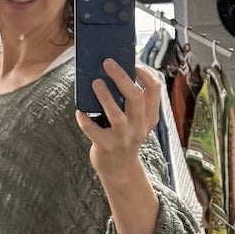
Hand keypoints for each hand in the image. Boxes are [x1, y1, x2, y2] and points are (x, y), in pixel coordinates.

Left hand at [75, 61, 160, 178]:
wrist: (119, 170)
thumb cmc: (124, 137)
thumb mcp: (136, 122)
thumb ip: (131, 103)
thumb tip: (113, 71)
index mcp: (149, 118)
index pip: (154, 91)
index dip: (145, 74)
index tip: (133, 65)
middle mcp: (138, 127)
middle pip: (136, 98)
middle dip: (122, 77)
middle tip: (108, 63)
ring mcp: (123, 138)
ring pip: (116, 115)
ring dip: (105, 97)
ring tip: (95, 82)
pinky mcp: (106, 147)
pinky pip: (93, 130)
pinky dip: (85, 119)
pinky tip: (80, 111)